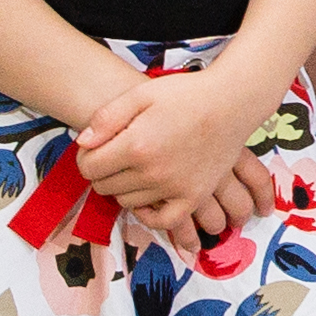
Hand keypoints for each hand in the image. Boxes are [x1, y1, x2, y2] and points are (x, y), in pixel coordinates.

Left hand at [76, 62, 273, 227]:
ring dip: (124, 187)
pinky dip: (149, 214)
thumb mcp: (141, 94)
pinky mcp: (194, 196)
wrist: (232, 102)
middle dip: (103, 171)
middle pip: (105, 187)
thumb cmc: (186, 94)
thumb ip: (107, 117)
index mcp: (136, 145)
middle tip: (115, 155)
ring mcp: (174, 188)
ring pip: (127, 202)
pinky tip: (147, 200)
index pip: (88, 167)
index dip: (86, 157)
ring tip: (135, 168)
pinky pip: (163, 221)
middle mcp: (152, 172)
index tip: (96, 148)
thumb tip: (83, 143)